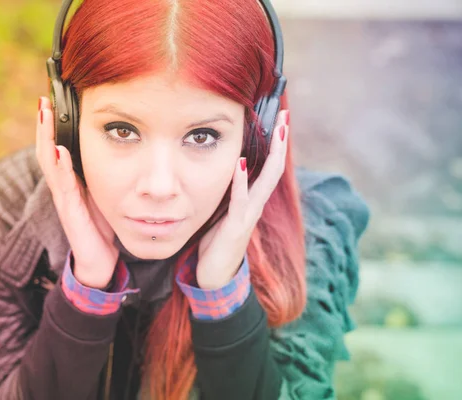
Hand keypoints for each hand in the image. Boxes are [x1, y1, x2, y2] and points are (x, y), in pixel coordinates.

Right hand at [35, 97, 118, 288]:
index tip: (51, 100)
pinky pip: (63, 187)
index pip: (56, 147)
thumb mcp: (104, 193)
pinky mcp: (69, 213)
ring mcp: (64, 199)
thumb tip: (116, 146)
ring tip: (45, 115)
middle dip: (44, 125)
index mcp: (71, 180)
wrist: (99, 260)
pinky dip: (60, 167)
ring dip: (46, 138)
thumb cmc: (101, 225)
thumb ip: (104, 173)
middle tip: (43, 100)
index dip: (52, 125)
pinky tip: (59, 151)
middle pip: (47, 150)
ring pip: (50, 163)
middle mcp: (63, 187)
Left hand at [196, 110, 289, 289]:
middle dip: (280, 143)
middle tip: (286, 116)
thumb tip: (229, 172)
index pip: (268, 167)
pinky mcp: (236, 225)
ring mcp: (248, 215)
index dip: (275, 145)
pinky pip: (240, 200)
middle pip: (274, 169)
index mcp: (252, 200)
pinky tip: (241, 163)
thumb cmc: (218, 243)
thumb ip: (230, 194)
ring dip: (272, 155)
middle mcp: (255, 205)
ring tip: (278, 131)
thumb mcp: (225, 213)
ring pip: (265, 181)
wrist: (215, 276)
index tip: (280, 120)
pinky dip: (241, 181)